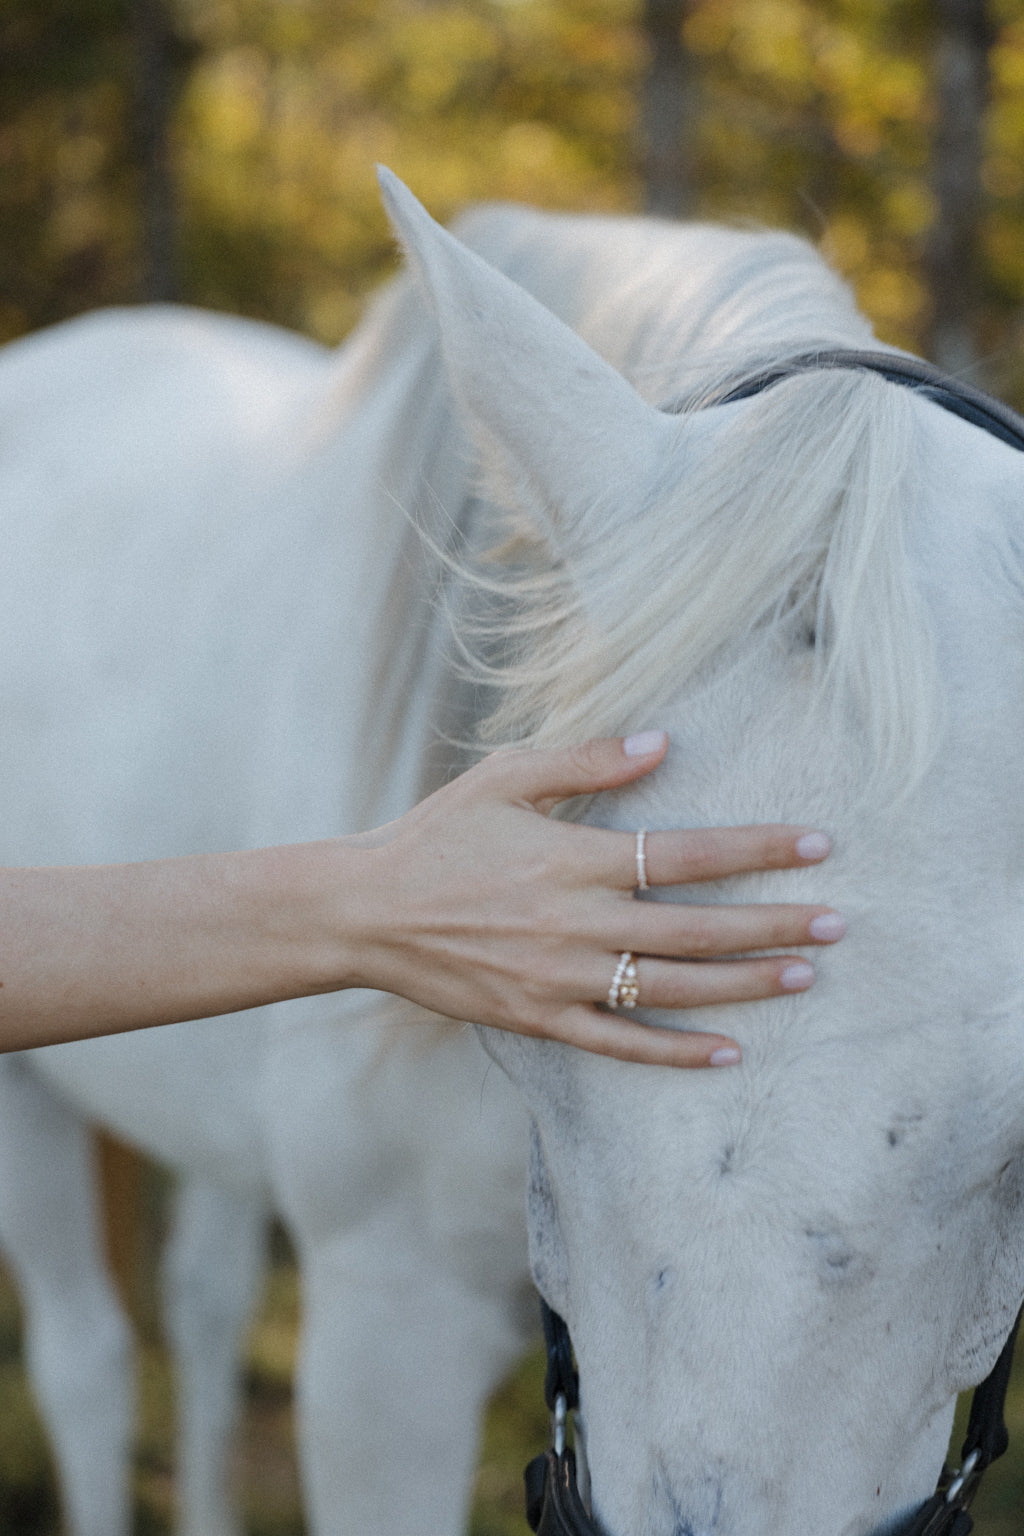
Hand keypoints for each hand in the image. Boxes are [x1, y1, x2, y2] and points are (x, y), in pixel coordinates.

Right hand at [347, 732, 842, 1065]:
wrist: (365, 912)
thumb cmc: (436, 835)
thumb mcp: (503, 777)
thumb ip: (586, 760)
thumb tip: (662, 742)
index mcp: (572, 858)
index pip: (686, 853)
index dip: (758, 848)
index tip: (817, 845)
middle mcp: (576, 923)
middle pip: (698, 927)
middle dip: (774, 924)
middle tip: (837, 924)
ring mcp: (561, 978)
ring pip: (673, 988)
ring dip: (746, 984)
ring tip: (805, 977)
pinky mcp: (541, 1019)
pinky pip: (623, 1044)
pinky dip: (678, 1052)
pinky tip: (730, 1053)